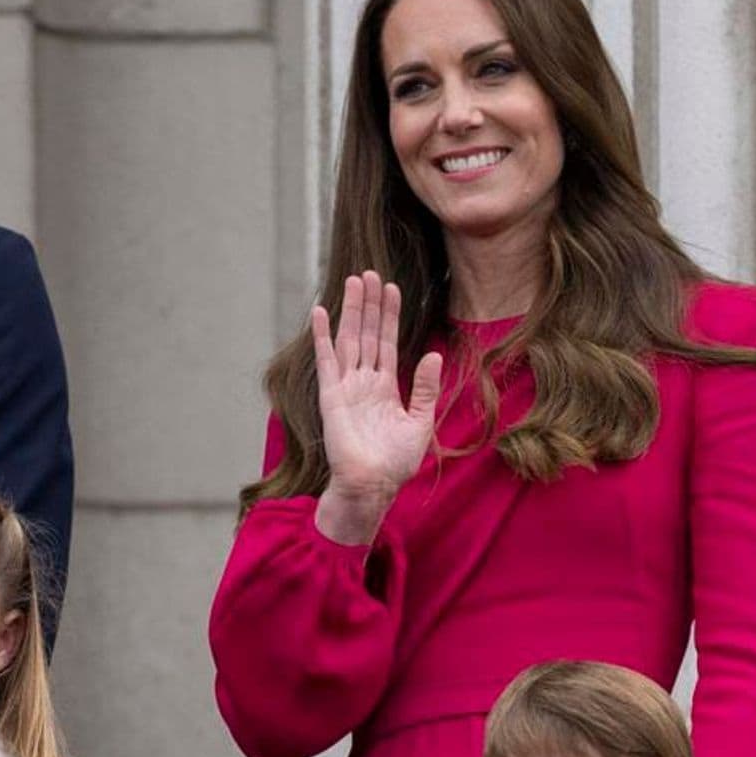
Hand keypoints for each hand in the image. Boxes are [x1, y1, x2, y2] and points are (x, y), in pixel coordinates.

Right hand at [311, 271, 442, 543]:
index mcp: (385, 387)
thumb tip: (433, 354)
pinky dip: (323, 336)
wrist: (373, 484)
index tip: (392, 289)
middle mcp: (363, 382)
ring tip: (354, 281)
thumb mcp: (420, 422)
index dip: (389, 316)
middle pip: (367, 334)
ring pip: (349, 339)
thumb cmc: (395, 461)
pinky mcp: (332, 396)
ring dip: (351, 310)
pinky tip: (322, 312)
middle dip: (369, 304)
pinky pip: (327, 360)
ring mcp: (346, 387)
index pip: (387, 342)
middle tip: (370, 272)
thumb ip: (425, 388)